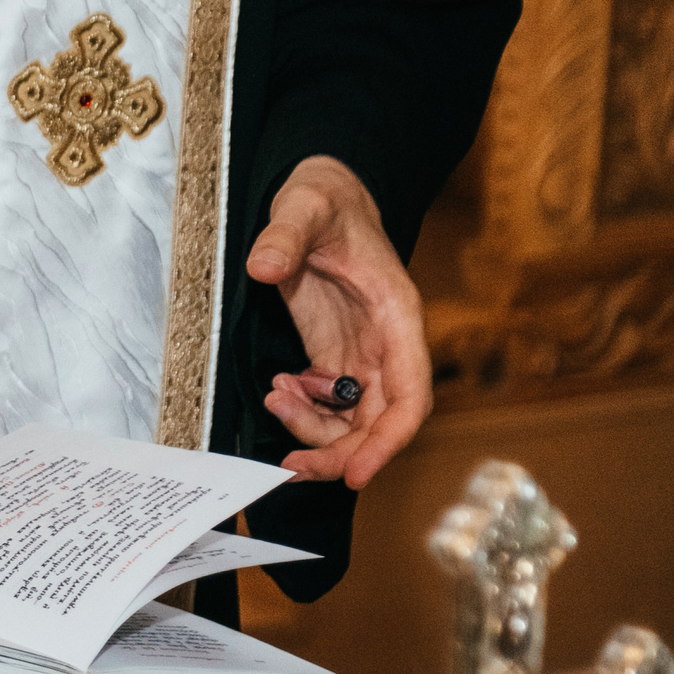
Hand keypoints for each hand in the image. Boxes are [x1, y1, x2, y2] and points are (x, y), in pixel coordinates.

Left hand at [244, 155, 431, 488]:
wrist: (322, 198)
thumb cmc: (324, 201)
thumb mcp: (304, 206)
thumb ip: (285, 235)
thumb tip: (263, 266)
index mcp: (397, 315)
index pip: (410, 395)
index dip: (389, 441)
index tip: (356, 474)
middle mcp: (387, 344)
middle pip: (380, 422)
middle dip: (341, 452)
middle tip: (292, 464)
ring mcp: (362, 354)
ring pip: (353, 421)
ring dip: (314, 430)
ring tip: (274, 400)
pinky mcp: (336, 355)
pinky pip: (328, 404)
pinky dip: (302, 410)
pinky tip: (277, 390)